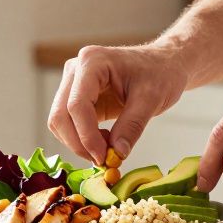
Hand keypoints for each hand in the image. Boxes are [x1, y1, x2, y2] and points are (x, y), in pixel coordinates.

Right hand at [47, 44, 188, 164]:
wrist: (163, 64)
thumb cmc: (160, 73)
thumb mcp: (151, 99)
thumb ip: (132, 126)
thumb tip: (117, 154)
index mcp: (92, 62)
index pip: (77, 105)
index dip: (86, 136)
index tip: (103, 157)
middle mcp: (76, 69)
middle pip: (60, 115)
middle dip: (79, 143)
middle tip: (104, 160)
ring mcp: (73, 82)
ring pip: (60, 122)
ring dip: (79, 143)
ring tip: (108, 147)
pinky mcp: (77, 96)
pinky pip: (69, 123)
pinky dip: (82, 138)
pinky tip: (105, 139)